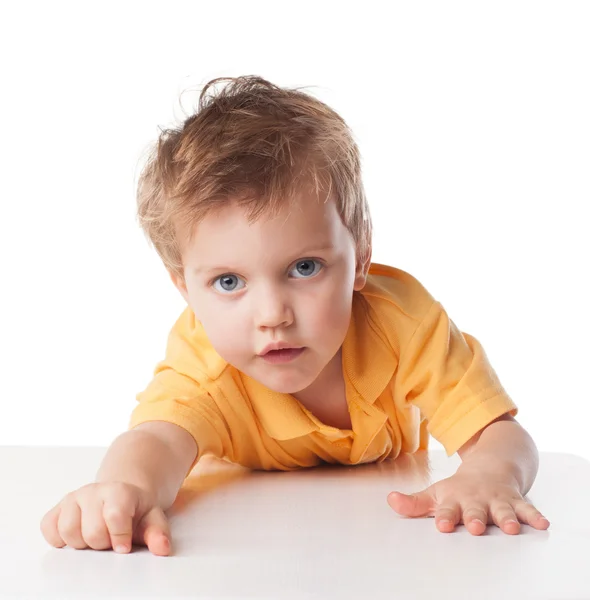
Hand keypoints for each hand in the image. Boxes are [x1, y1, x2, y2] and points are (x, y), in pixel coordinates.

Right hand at [40, 482, 170, 554]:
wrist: (121, 496)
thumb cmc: (136, 510)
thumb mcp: (152, 519)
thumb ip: (158, 533)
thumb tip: (162, 548)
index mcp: (119, 491)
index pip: (115, 516)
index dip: (120, 537)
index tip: (124, 546)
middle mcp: (93, 491)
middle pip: (91, 532)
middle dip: (103, 543)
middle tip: (111, 538)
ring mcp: (73, 499)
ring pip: (68, 531)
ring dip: (82, 543)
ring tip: (96, 536)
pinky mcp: (57, 508)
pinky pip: (48, 528)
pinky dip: (60, 538)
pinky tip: (78, 535)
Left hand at [387, 469, 549, 534]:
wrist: (490, 465)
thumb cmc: (459, 488)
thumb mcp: (435, 493)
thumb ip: (414, 503)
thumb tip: (390, 500)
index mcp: (454, 499)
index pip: (447, 510)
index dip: (445, 517)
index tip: (442, 526)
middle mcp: (476, 499)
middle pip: (475, 510)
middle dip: (475, 518)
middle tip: (474, 527)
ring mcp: (496, 500)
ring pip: (502, 510)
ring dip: (507, 518)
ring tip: (511, 528)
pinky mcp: (515, 501)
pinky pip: (527, 509)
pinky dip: (535, 516)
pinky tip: (543, 524)